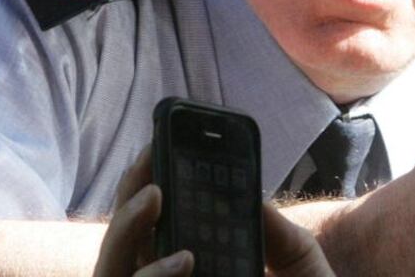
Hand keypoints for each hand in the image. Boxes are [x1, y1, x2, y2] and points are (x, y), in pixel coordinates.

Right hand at [109, 145, 334, 276]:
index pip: (154, 234)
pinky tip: (185, 259)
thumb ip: (279, 236)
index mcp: (192, 276)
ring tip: (158, 196)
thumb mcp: (300, 273)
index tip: (155, 149)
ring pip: (114, 276)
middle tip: (150, 163)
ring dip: (127, 233)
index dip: (144, 193)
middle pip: (124, 251)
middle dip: (128, 202)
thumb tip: (253, 196)